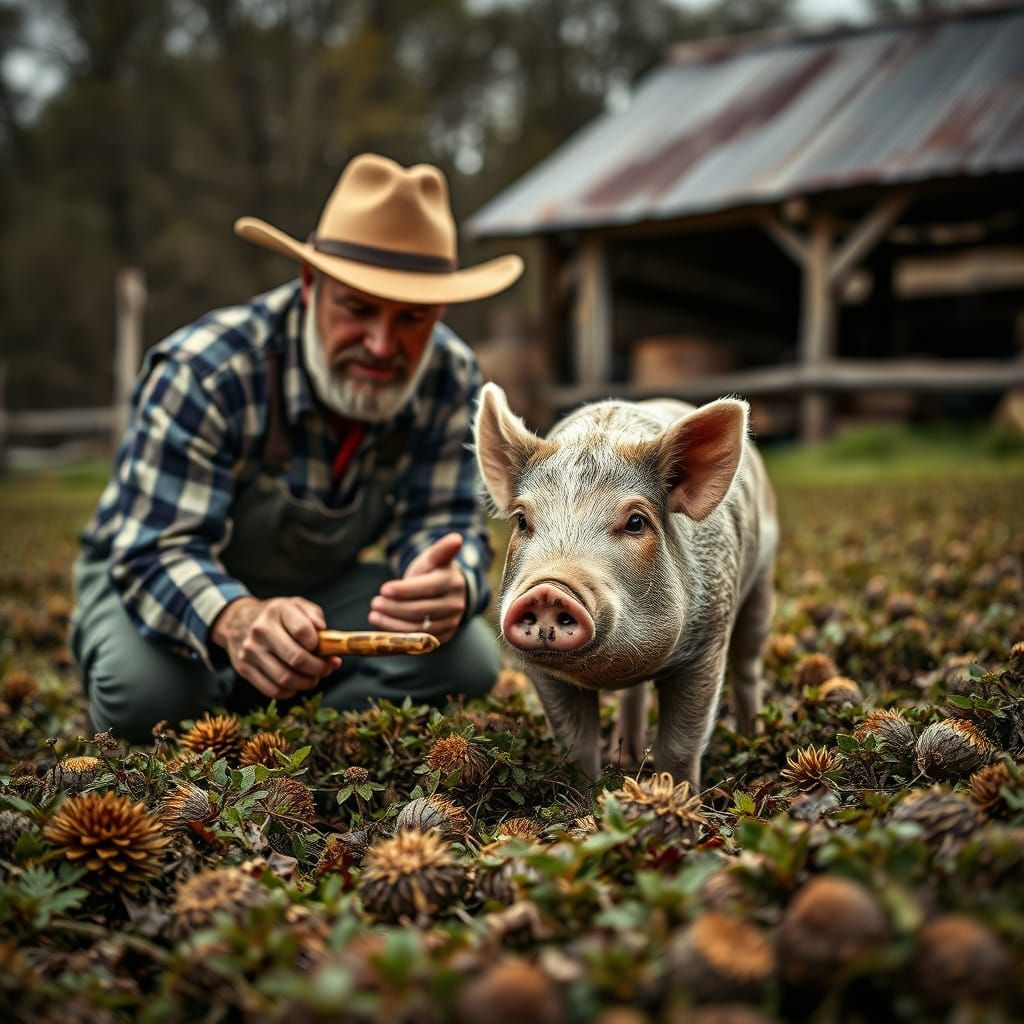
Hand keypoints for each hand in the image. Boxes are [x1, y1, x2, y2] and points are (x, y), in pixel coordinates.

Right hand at [211, 596, 340, 700]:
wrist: (238, 621)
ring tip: (313, 678)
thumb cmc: (277, 616)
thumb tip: (329, 640)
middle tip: (326, 669)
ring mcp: (250, 651)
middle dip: (318, 668)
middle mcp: (261, 630)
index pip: (303, 631)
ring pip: (285, 678)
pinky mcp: (244, 668)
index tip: (327, 649)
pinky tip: (295, 684)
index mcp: (278, 611)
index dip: (320, 644)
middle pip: (296, 659)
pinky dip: (289, 692)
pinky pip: (272, 690)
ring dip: (306, 683)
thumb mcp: (296, 605)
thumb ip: (315, 617)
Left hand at [368, 533, 466, 643]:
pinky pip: (418, 640)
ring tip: (374, 613)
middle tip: (374, 602)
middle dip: (394, 607)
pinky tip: (383, 624)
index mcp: (453, 582)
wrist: (446, 591)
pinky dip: (398, 634)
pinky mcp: (444, 637)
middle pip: (420, 610)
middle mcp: (456, 604)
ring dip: (392, 623)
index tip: (383, 589)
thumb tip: (457, 538)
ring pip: (418, 628)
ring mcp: (452, 623)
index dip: (404, 590)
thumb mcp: (433, 559)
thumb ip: (441, 550)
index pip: (426, 588)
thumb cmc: (434, 571)